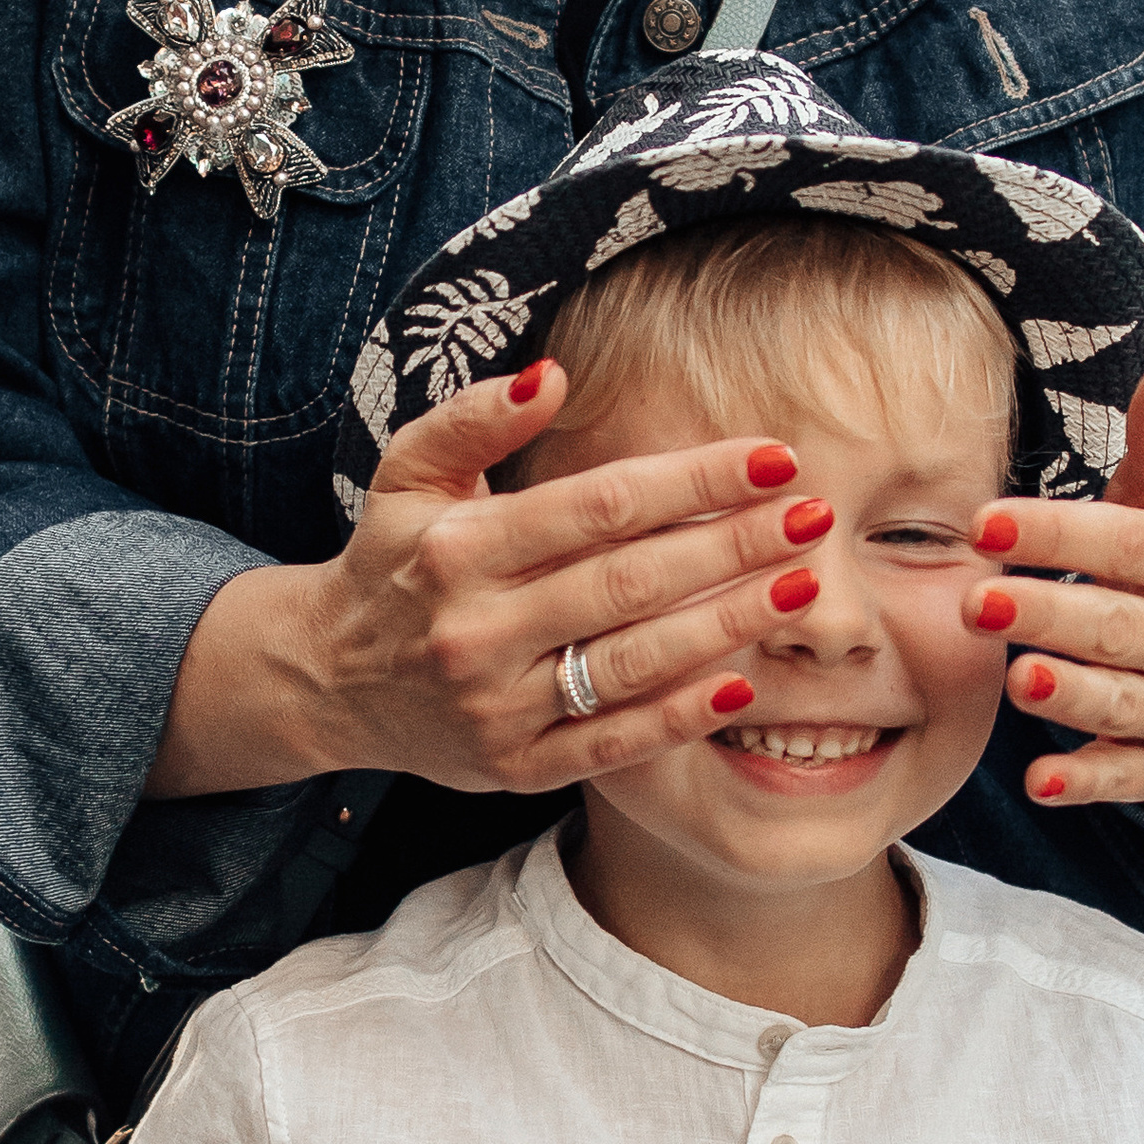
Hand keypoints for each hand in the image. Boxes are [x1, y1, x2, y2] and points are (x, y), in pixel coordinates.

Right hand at [296, 360, 834, 789]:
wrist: (330, 680)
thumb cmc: (390, 563)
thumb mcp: (408, 475)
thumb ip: (472, 419)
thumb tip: (552, 376)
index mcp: (457, 550)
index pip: (598, 506)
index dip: (691, 479)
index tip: (770, 456)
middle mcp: (476, 631)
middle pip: (629, 582)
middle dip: (730, 546)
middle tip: (812, 515)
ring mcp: (497, 707)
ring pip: (631, 662)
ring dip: (725, 625)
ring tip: (799, 587)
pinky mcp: (515, 767)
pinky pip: (612, 742)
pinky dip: (679, 717)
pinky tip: (742, 682)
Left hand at [965, 350, 1143, 806]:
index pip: (1131, 545)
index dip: (1060, 533)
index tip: (984, 520)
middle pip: (1122, 627)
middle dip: (1050, 615)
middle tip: (975, 600)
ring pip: (1123, 704)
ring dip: (1070, 696)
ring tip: (1017, 679)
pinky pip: (1126, 778)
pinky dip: (1085, 783)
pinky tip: (1038, 781)